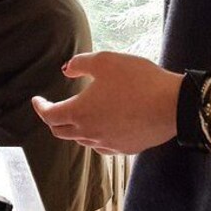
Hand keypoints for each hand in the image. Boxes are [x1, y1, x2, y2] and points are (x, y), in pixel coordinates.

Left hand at [31, 52, 182, 154]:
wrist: (173, 105)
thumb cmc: (138, 80)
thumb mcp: (105, 61)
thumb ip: (80, 63)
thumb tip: (66, 69)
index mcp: (79, 112)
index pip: (49, 115)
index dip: (40, 107)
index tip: (37, 100)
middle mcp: (90, 133)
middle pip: (61, 132)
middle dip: (53, 119)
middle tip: (53, 108)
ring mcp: (108, 144)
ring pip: (81, 140)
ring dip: (74, 128)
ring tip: (78, 115)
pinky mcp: (126, 148)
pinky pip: (102, 145)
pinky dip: (94, 136)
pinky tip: (101, 127)